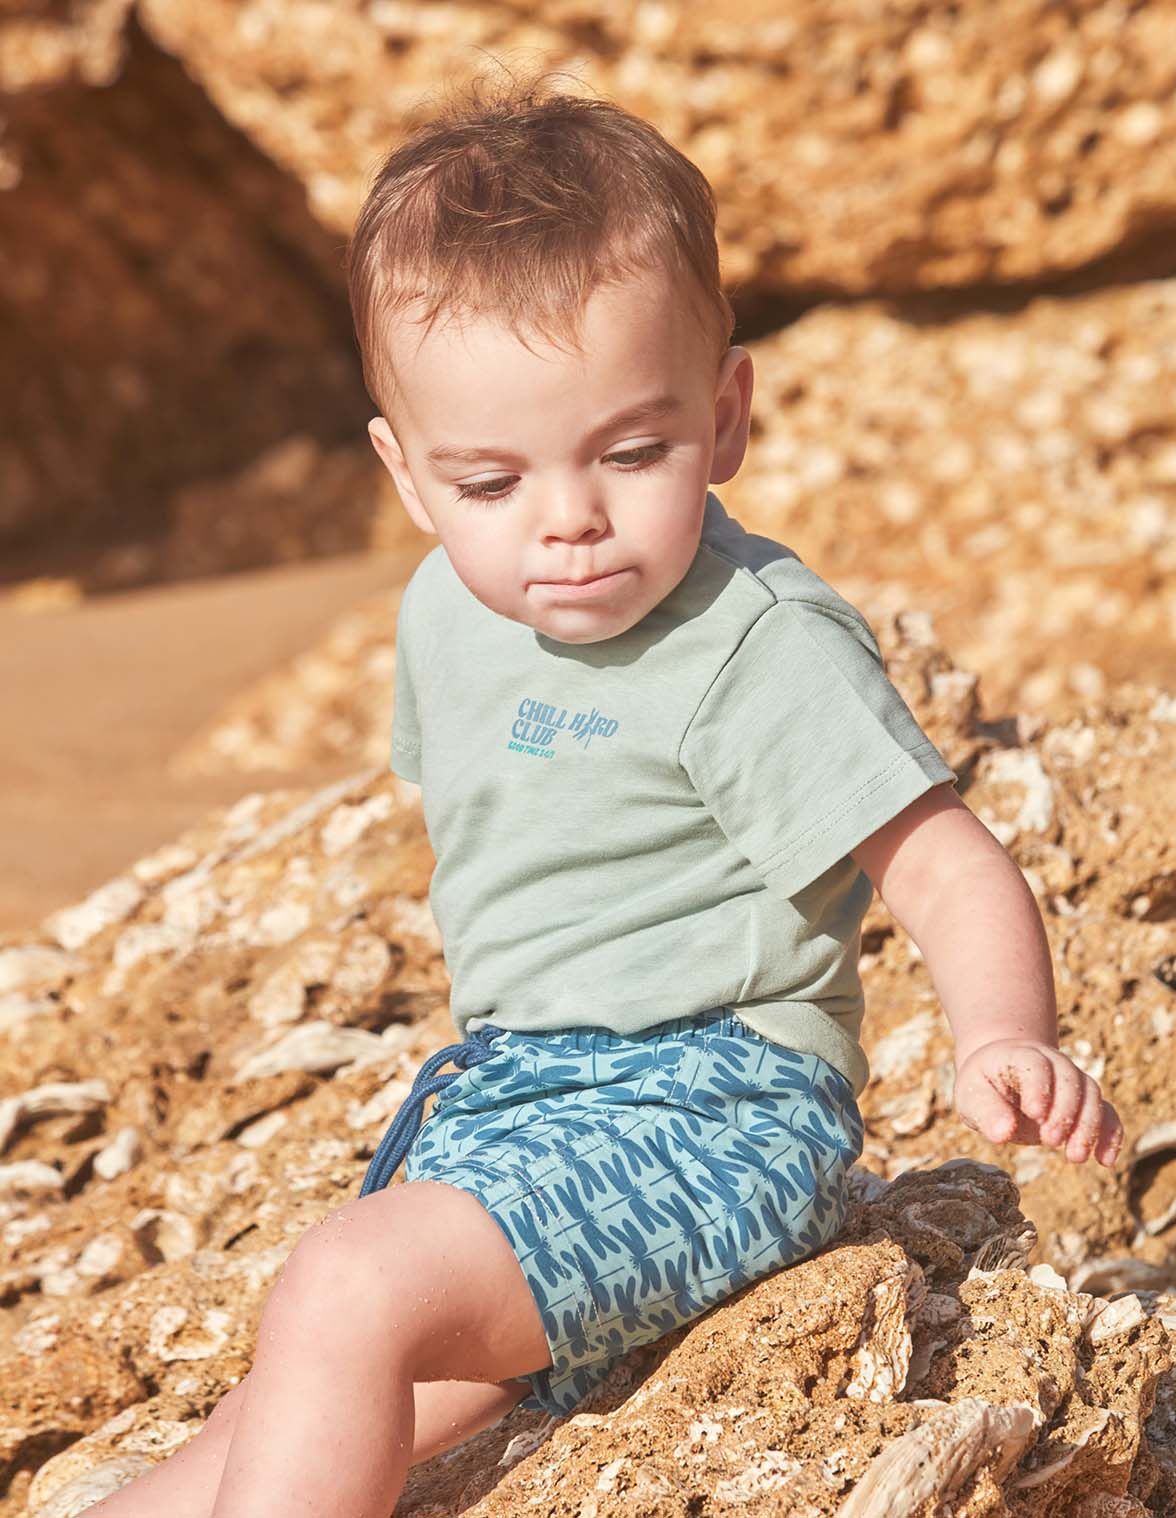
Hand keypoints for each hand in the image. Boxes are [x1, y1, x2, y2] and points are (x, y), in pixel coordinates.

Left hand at [953, 1039, 1123, 1166]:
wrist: (1002, 1074)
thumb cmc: (984, 1086)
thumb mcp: (972, 1095)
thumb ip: (986, 1112)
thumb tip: (1002, 1134)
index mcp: (1021, 1055)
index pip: (1036, 1066)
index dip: (1039, 1088)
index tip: (1034, 1114)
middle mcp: (1053, 1063)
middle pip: (1070, 1080)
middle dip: (1064, 1112)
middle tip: (1050, 1141)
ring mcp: (1073, 1080)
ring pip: (1092, 1096)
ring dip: (1088, 1127)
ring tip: (1074, 1157)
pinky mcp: (1085, 1102)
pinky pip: (1107, 1113)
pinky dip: (1110, 1134)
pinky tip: (1105, 1161)